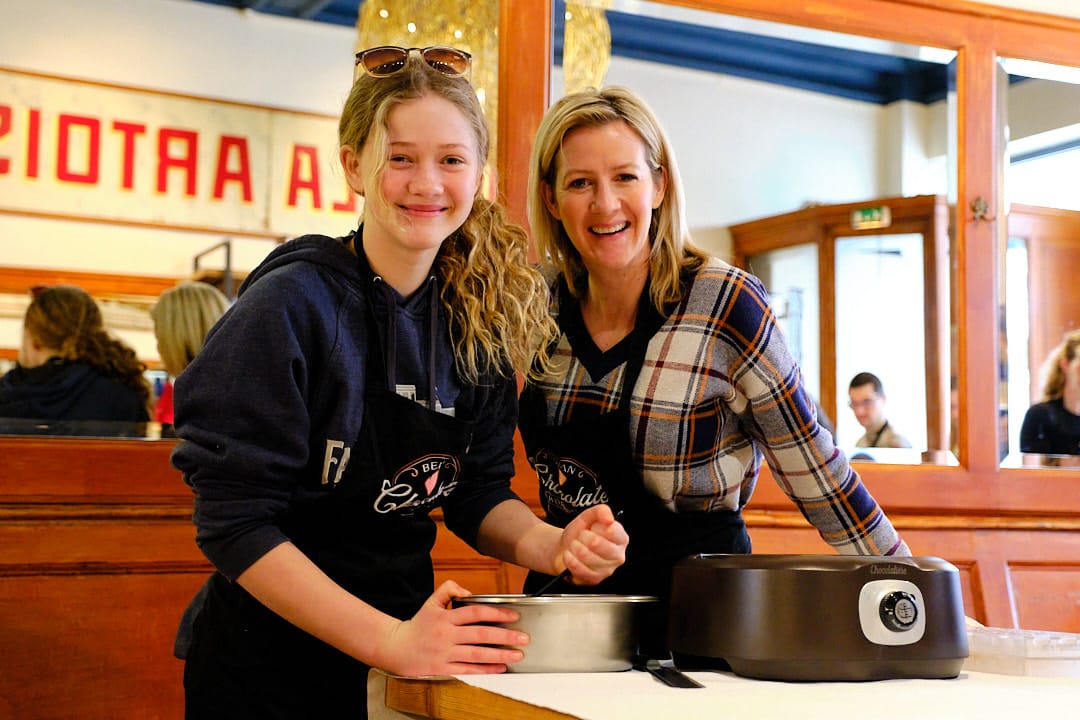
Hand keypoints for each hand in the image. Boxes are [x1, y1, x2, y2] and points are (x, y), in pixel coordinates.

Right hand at [374, 581, 529, 676]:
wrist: (397, 648)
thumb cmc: (418, 624)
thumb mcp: (431, 601)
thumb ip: (449, 589)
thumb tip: (468, 591)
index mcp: (445, 617)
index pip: (475, 612)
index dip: (496, 612)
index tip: (514, 615)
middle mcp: (446, 635)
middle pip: (480, 635)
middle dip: (504, 636)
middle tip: (523, 638)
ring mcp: (445, 653)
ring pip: (476, 654)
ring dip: (499, 655)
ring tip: (517, 655)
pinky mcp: (443, 669)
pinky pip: (468, 670)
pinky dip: (485, 670)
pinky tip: (500, 668)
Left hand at [556, 504, 628, 584]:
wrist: (565, 549)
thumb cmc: (580, 534)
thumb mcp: (589, 517)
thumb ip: (601, 511)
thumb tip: (609, 518)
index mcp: (621, 538)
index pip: (612, 530)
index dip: (597, 527)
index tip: (593, 527)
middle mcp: (618, 555)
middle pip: (597, 543)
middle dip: (583, 536)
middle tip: (580, 536)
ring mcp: (607, 570)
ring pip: (587, 556)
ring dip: (574, 547)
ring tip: (574, 545)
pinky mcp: (595, 579)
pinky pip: (580, 569)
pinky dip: (570, 560)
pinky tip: (569, 555)